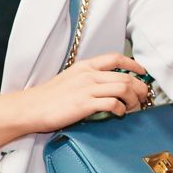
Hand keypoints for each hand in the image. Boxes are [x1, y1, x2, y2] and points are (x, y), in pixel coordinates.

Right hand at [12, 53, 150, 131]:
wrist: (29, 108)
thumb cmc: (48, 97)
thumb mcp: (70, 78)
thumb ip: (89, 77)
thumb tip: (109, 84)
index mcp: (85, 66)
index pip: (116, 58)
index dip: (133, 64)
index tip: (142, 72)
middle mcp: (88, 74)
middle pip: (125, 76)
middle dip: (139, 87)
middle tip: (143, 96)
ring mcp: (87, 89)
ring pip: (123, 88)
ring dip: (134, 99)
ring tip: (134, 107)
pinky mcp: (85, 104)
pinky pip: (113, 104)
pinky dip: (121, 109)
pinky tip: (119, 113)